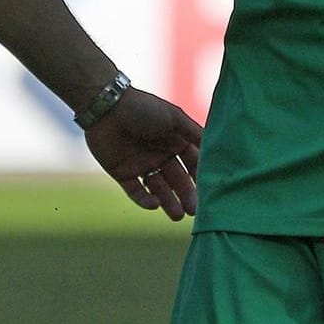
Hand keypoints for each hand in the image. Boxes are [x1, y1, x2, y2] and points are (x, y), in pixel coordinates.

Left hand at [85, 89, 201, 220]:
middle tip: (194, 211)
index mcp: (174, 142)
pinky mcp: (123, 173)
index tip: (211, 191)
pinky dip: (145, 200)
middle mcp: (160, 155)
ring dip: (168, 202)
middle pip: (177, 180)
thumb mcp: (174, 117)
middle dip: (186, 195)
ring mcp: (142, 165)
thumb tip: (217, 148)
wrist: (106, 107)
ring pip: (159, 189)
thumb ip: (195, 133)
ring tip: (177, 216)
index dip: (200, 177)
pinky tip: (154, 204)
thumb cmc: (143, 108)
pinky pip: (136, 191)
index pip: (192, 164)